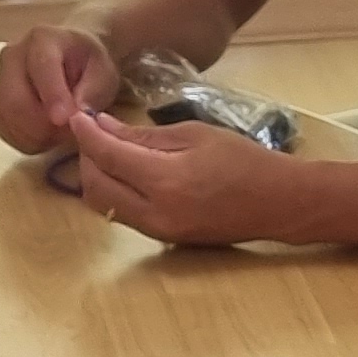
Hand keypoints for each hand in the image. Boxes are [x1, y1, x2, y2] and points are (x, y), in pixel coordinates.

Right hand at [0, 25, 123, 152]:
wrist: (72, 61)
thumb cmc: (88, 64)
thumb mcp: (104, 73)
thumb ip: (92, 92)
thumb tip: (76, 115)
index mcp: (43, 39)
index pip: (41, 65)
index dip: (52, 95)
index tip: (65, 119)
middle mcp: (11, 56)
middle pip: (13, 98)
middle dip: (42, 126)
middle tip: (68, 133)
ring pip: (5, 118)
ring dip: (35, 136)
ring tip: (60, 132)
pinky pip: (2, 130)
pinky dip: (25, 141)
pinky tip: (45, 136)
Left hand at [63, 110, 299, 246]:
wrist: (279, 203)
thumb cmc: (243, 160)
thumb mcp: (194, 135)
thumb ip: (144, 135)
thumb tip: (103, 127)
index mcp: (165, 181)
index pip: (107, 156)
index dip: (86, 135)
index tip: (78, 117)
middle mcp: (155, 213)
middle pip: (94, 187)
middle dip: (86, 157)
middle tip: (93, 132)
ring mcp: (158, 231)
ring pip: (104, 205)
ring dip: (97, 177)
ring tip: (107, 150)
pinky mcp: (164, 239)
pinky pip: (124, 215)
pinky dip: (115, 192)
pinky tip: (126, 172)